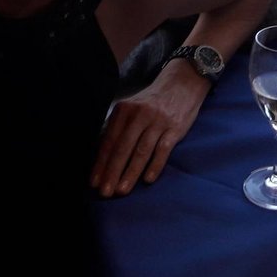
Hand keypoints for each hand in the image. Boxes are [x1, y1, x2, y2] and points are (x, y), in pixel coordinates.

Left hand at [91, 62, 209, 196]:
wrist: (182, 84)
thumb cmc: (152, 103)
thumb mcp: (132, 109)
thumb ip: (118, 128)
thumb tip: (102, 157)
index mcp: (124, 110)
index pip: (109, 141)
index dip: (101, 163)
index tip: (94, 183)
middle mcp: (139, 114)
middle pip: (123, 147)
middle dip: (112, 172)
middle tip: (105, 192)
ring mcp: (158, 121)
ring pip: (141, 151)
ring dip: (130, 172)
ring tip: (122, 190)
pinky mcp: (175, 127)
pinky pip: (163, 149)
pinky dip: (155, 165)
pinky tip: (148, 180)